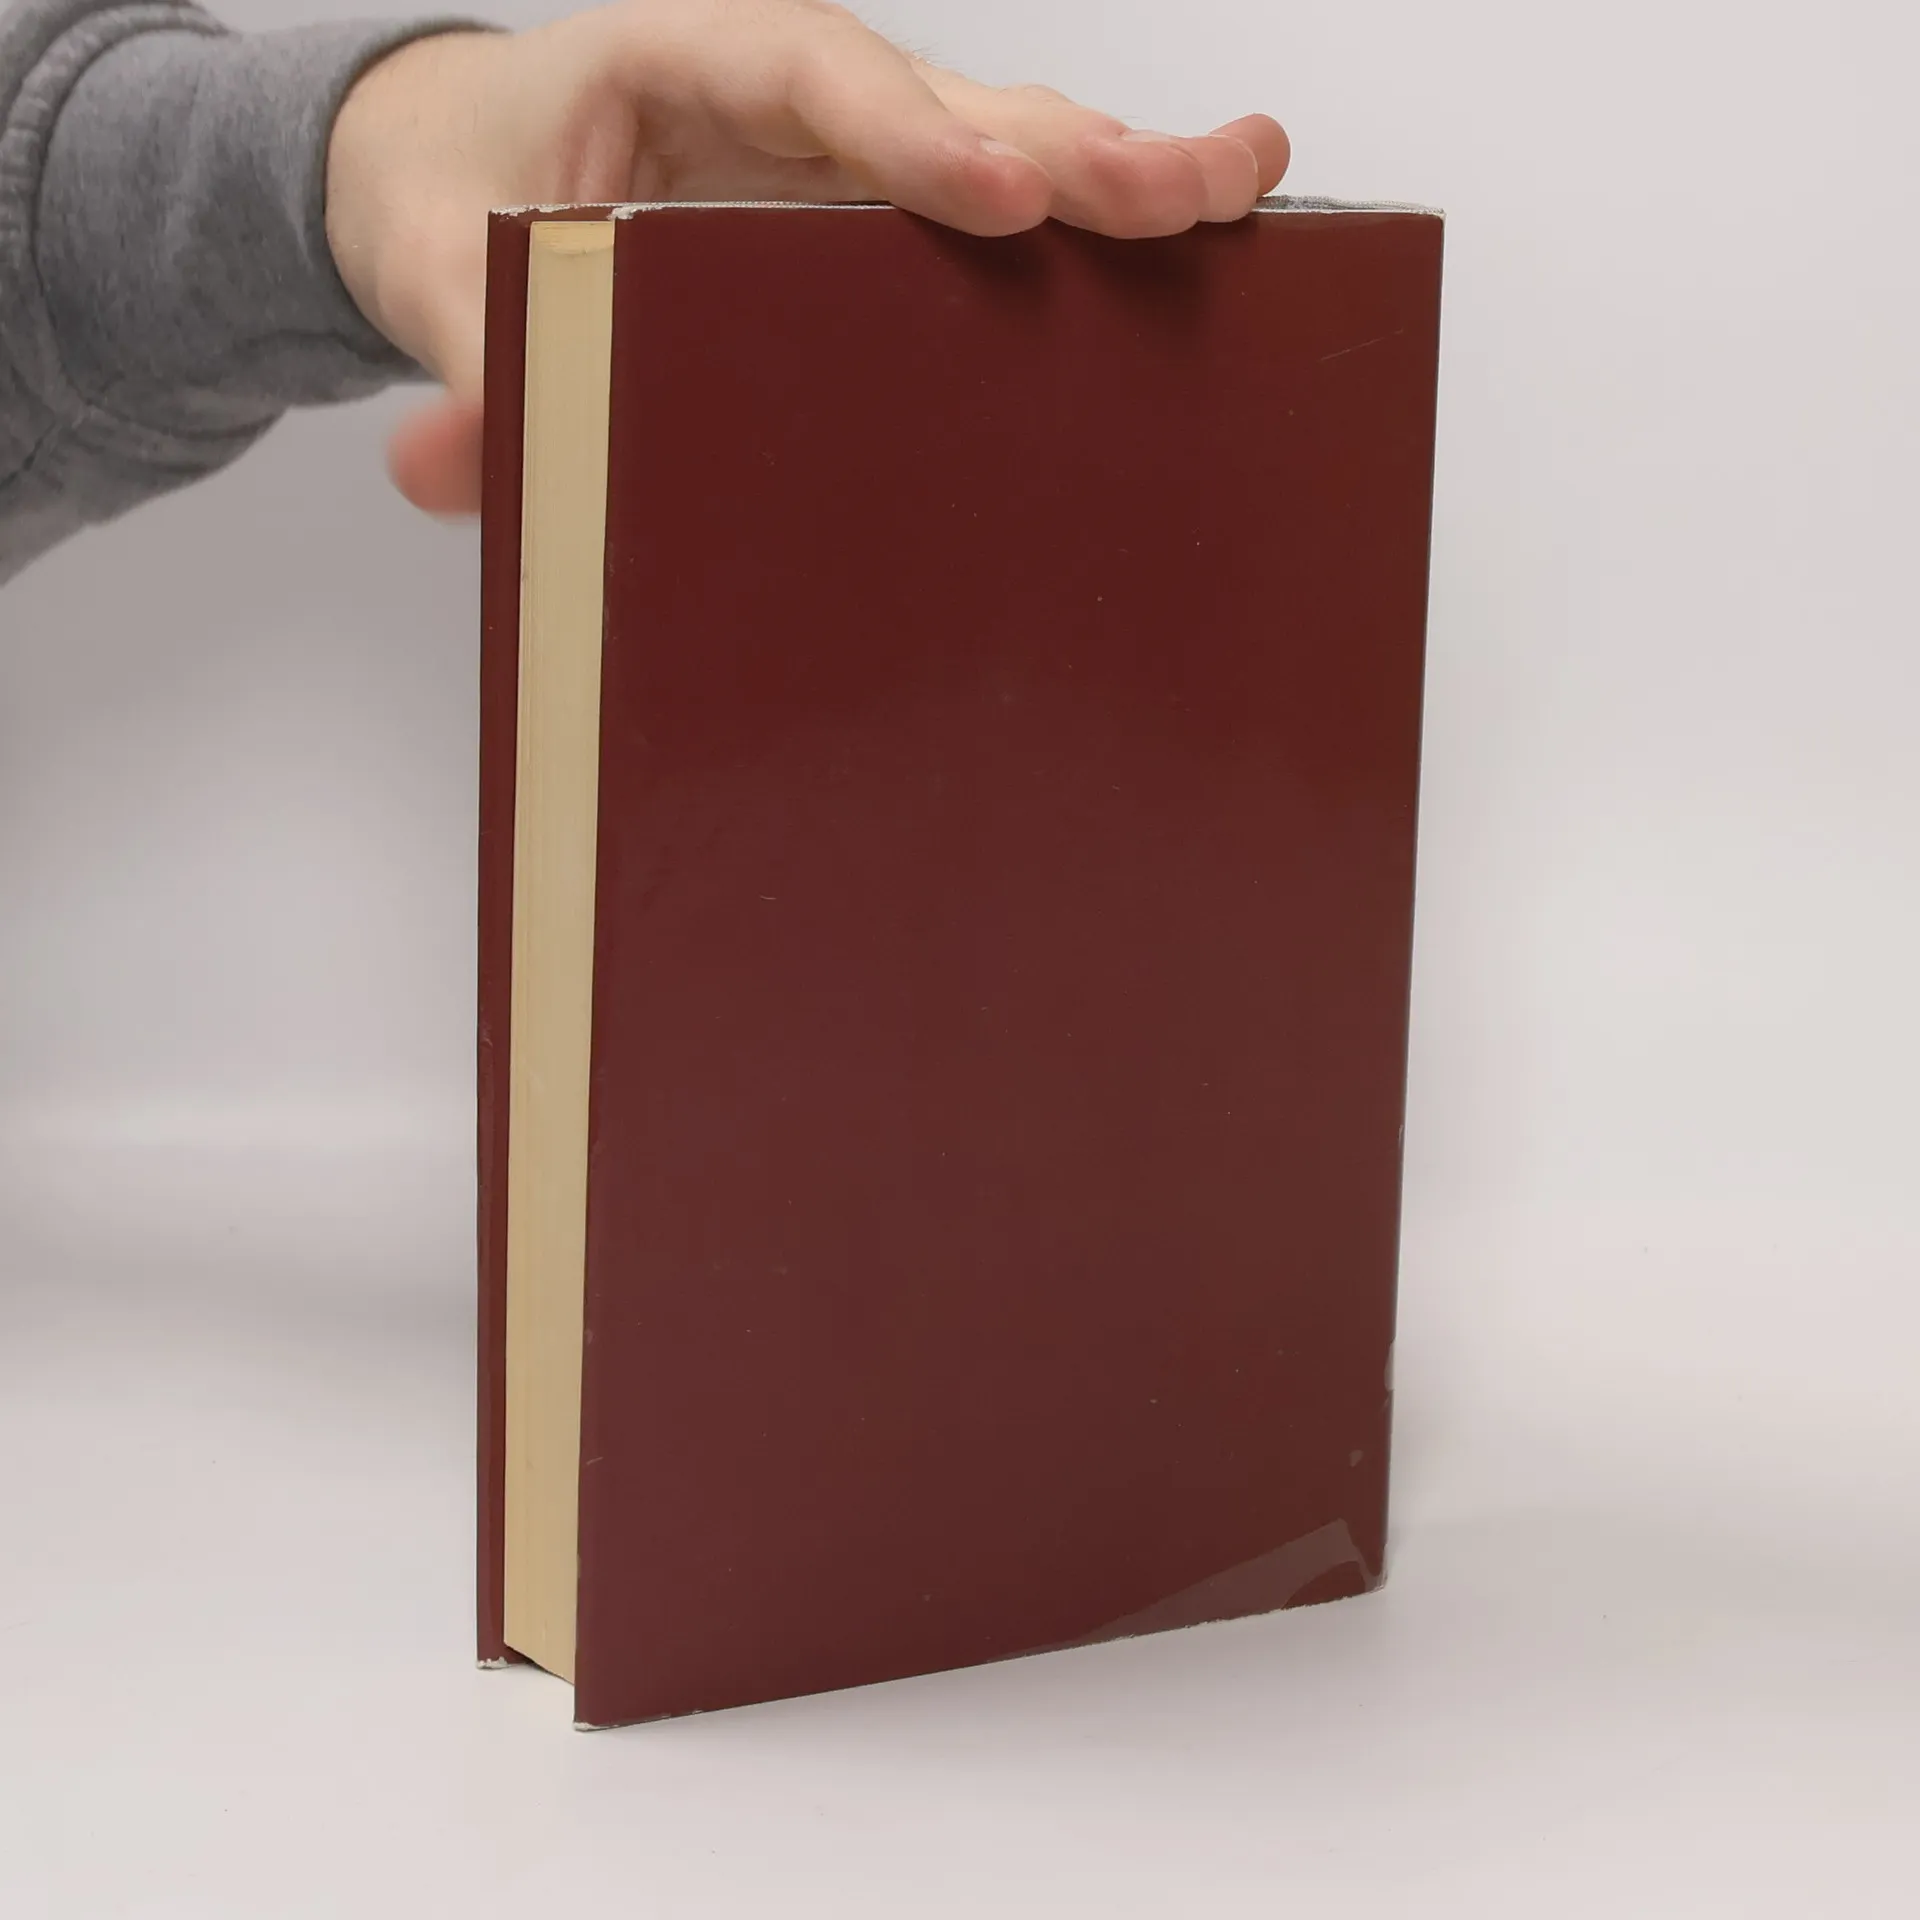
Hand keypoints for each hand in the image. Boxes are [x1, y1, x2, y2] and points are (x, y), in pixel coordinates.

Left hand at [324, 0, 1288, 514]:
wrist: (469, 158)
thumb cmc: (467, 190)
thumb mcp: (445, 271)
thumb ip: (465, 357)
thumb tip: (445, 467)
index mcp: (681, 57)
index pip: (811, 77)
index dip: (907, 133)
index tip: (994, 197)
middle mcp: (796, 85)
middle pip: (952, 102)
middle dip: (1072, 152)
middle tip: (1184, 197)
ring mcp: (856, 143)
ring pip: (1006, 139)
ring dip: (1123, 173)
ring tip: (1243, 189)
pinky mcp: (887, 203)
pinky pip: (1000, 197)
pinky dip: (1096, 224)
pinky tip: (1200, 236)